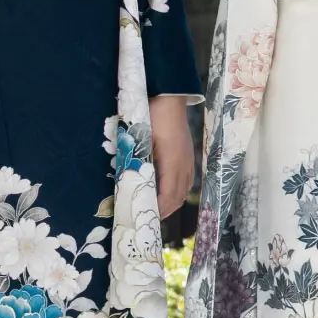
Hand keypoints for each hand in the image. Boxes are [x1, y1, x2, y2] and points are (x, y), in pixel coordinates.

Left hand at [150, 100, 194, 220]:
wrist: (169, 99)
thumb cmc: (152, 116)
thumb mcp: (141, 139)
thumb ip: (138, 160)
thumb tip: (129, 179)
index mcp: (172, 164)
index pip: (168, 196)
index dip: (158, 209)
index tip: (146, 218)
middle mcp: (184, 166)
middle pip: (177, 197)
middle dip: (164, 210)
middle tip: (148, 218)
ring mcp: (188, 161)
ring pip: (183, 191)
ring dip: (171, 203)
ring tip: (156, 209)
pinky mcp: (188, 156)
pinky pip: (185, 181)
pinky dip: (176, 192)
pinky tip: (166, 192)